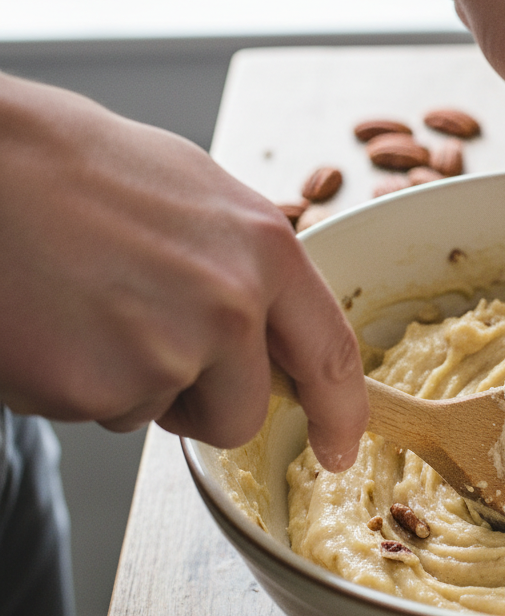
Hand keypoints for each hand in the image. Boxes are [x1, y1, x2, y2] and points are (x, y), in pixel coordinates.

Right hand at [0, 74, 366, 469]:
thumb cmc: (80, 168)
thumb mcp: (200, 197)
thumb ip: (250, 269)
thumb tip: (272, 325)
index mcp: (265, 251)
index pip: (331, 355)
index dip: (341, 413)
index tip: (339, 447)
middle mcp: (230, 306)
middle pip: (241, 414)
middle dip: (200, 402)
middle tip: (145, 339)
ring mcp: (163, 350)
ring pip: (159, 412)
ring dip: (127, 381)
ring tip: (87, 303)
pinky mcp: (93, 386)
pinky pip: (97, 410)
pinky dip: (73, 380)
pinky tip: (51, 320)